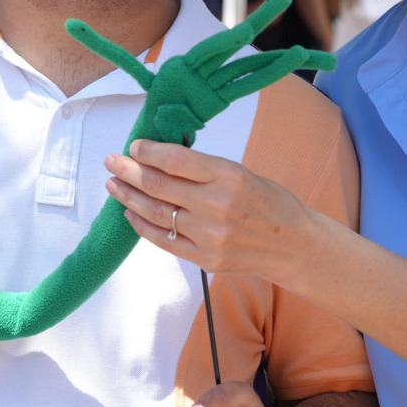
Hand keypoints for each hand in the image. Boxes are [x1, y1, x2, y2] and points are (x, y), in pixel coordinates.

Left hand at [104, 139, 306, 279]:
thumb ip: (204, 169)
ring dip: (129, 197)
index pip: (175, 160)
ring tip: (113, 185)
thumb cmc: (271, 203)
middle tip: (111, 161)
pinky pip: (165, 241)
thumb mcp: (242, 173)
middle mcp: (216, 206)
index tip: (134, 146)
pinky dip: (143, 226)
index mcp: (229, 176)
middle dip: (128, 170)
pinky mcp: (205, 259)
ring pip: (156, 213)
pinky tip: (130, 214)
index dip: (148, 151)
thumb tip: (162, 157)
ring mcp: (209, 236)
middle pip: (158, 185)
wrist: (294, 246)